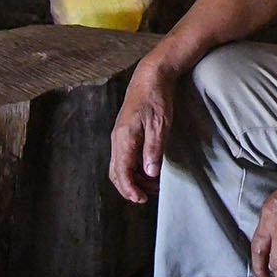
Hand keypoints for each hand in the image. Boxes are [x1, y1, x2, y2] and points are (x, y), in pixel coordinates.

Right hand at [108, 55, 178, 203]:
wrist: (151, 76)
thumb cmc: (156, 98)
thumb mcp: (160, 125)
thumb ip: (153, 150)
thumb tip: (150, 174)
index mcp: (124, 139)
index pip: (121, 173)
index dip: (130, 189)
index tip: (141, 200)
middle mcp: (117, 139)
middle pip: (116, 173)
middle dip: (129, 188)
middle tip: (147, 196)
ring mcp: (119, 136)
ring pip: (120, 166)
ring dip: (133, 178)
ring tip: (152, 184)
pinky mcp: (124, 133)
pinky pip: (124, 157)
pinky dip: (133, 168)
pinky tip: (148, 169)